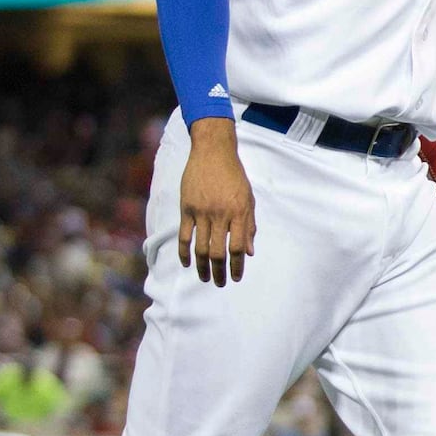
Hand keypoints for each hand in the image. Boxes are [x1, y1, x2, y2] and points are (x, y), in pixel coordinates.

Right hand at [177, 118, 256, 286]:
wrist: (213, 152)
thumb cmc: (234, 176)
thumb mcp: (248, 198)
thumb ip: (249, 225)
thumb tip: (250, 252)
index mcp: (239, 213)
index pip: (238, 247)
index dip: (237, 266)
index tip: (236, 277)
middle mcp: (220, 214)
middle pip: (218, 251)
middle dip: (220, 271)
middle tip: (220, 283)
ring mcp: (201, 212)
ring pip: (200, 247)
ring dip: (202, 266)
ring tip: (205, 278)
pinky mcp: (186, 208)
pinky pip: (184, 235)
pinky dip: (184, 252)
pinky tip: (186, 263)